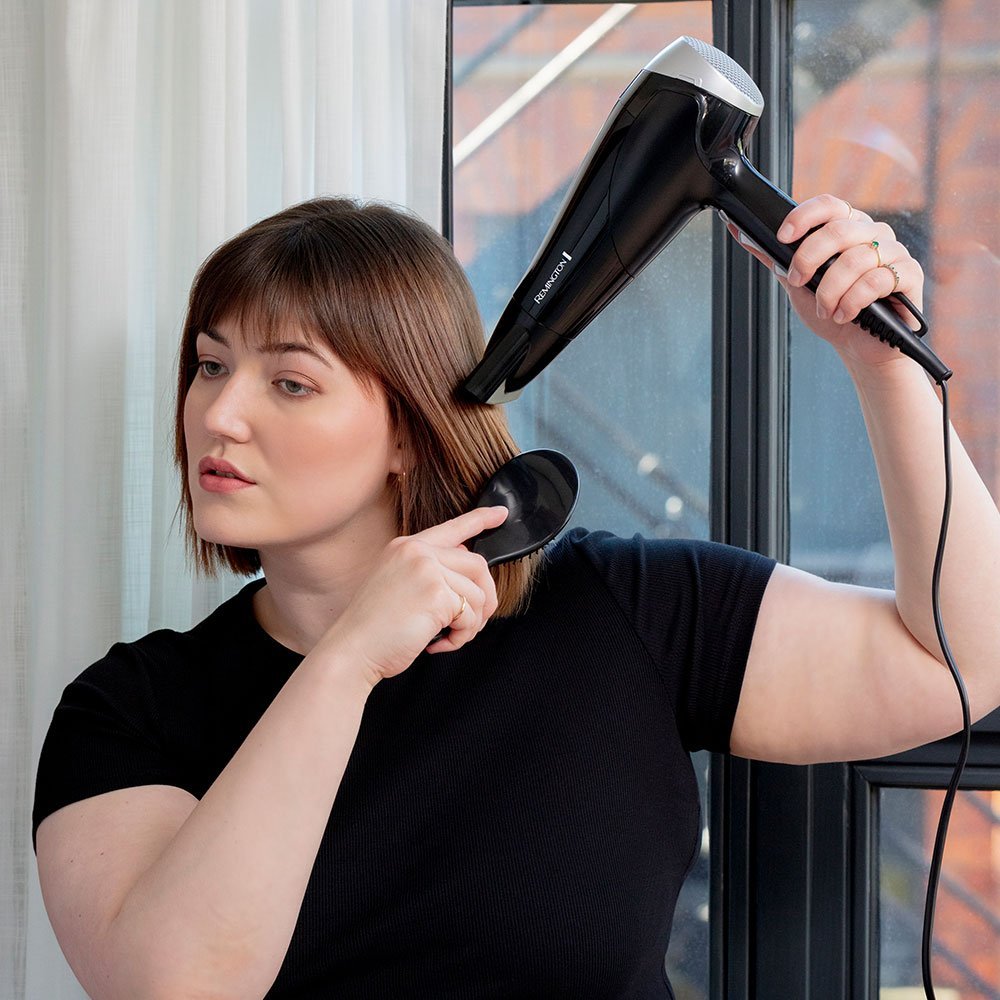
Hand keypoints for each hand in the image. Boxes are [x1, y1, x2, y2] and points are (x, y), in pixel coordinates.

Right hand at [316, 506, 507, 685]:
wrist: (351, 650)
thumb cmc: (372, 629)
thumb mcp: (397, 587)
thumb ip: (428, 572)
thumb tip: (467, 569)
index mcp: (405, 547)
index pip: (451, 528)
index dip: (480, 520)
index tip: (500, 514)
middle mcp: (416, 552)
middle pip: (477, 565)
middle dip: (485, 599)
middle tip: (472, 624)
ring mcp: (427, 569)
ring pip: (477, 594)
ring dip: (469, 624)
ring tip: (446, 637)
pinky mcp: (437, 594)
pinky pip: (470, 616)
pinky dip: (461, 636)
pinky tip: (438, 643)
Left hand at [728, 193, 924, 371]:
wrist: (859, 347)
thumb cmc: (831, 311)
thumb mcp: (797, 284)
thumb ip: (775, 258)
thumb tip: (742, 234)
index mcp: (847, 228)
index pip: (829, 205)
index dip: (804, 216)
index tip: (782, 237)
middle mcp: (873, 234)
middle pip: (839, 230)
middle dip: (809, 259)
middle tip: (799, 281)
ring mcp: (894, 252)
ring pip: (856, 259)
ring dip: (831, 290)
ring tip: (826, 310)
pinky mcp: (910, 275)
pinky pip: (878, 280)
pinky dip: (852, 301)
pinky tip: (845, 315)